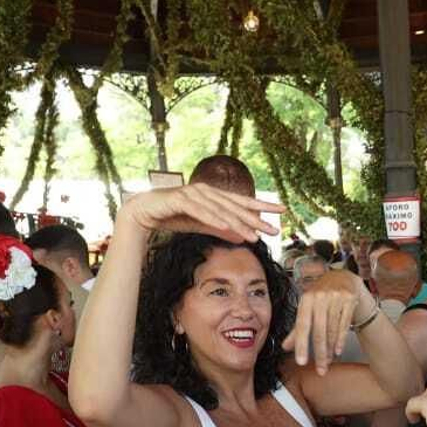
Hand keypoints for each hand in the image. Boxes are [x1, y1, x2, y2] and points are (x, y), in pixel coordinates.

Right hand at [118, 183, 283, 242]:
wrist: (144, 211)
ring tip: (255, 235)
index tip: (281, 211)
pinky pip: (201, 211)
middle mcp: (207, 191)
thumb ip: (220, 228)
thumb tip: (242, 234)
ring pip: (221, 210)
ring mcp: (194, 193)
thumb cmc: (173, 216)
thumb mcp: (202, 224)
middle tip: (275, 228)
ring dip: (239, 223)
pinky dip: (214, 219)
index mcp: (213, 195)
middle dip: (257, 218)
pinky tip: (227, 227)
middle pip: (236, 207)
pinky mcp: (181, 199)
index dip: (262, 206)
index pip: (242, 202)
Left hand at [285, 268, 375, 373]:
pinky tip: (338, 351)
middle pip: (319, 331)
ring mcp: (335, 298)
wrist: (342, 278)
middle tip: (320, 369)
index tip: (301, 362)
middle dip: (319, 353)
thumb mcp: (307, 308)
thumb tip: (285, 347)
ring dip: (330, 349)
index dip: (301, 345)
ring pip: (332, 329)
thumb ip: (297, 328)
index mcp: (306, 299)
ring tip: (327, 362)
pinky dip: (341, 340)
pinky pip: (344, 324)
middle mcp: (320, 297)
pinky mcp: (349, 300)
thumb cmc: (321, 296)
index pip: (302, 326)